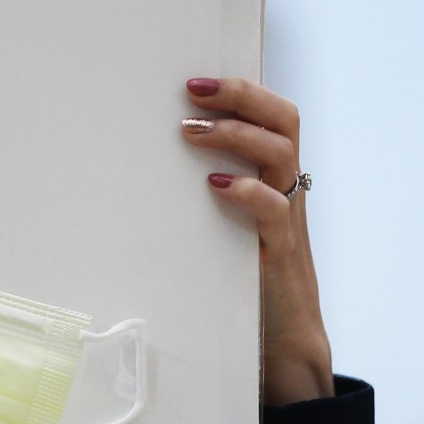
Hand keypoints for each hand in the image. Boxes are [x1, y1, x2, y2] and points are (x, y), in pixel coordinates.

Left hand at [181, 78, 333, 406]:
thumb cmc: (240, 280)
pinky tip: (216, 186)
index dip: (243, 90)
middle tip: (193, 89)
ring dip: (236, 135)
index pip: (275, 115)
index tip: (195, 79)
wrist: (280, 344)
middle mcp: (286, 190)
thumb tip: (136, 169)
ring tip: (191, 131)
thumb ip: (195, 197)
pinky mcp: (280, 254)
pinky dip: (248, 192)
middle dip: (241, 96)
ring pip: (281, 155)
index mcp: (273, 178)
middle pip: (284, 120)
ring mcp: (287, 220)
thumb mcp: (218, 227)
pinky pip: (275, 211)